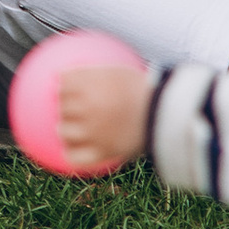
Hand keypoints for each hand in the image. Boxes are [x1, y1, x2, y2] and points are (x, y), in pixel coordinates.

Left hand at [55, 58, 154, 172]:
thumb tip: (75, 72)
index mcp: (90, 85)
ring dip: (64, 129)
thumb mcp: (122, 72)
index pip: (64, 83)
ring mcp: (92, 132)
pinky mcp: (101, 151)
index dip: (63, 85)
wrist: (165, 113)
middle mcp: (87, 108)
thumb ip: (98, 72)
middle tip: (68, 107)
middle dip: (64, 106)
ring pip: (65, 131)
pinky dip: (71, 155)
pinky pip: (76, 156)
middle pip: (63, 106)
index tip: (65, 87)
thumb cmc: (146, 89)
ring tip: (65, 130)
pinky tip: (70, 153)